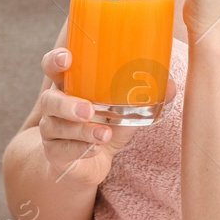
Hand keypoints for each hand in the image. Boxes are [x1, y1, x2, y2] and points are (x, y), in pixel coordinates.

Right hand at [33, 46, 177, 187]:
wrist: (89, 161)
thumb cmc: (105, 124)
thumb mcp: (125, 110)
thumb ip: (143, 96)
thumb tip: (170, 84)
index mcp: (69, 85)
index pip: (52, 66)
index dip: (56, 60)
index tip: (68, 58)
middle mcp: (54, 105)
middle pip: (49, 99)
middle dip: (67, 104)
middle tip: (89, 109)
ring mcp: (51, 130)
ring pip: (56, 127)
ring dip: (81, 131)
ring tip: (103, 133)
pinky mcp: (54, 153)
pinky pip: (62, 150)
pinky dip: (80, 149)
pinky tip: (96, 148)